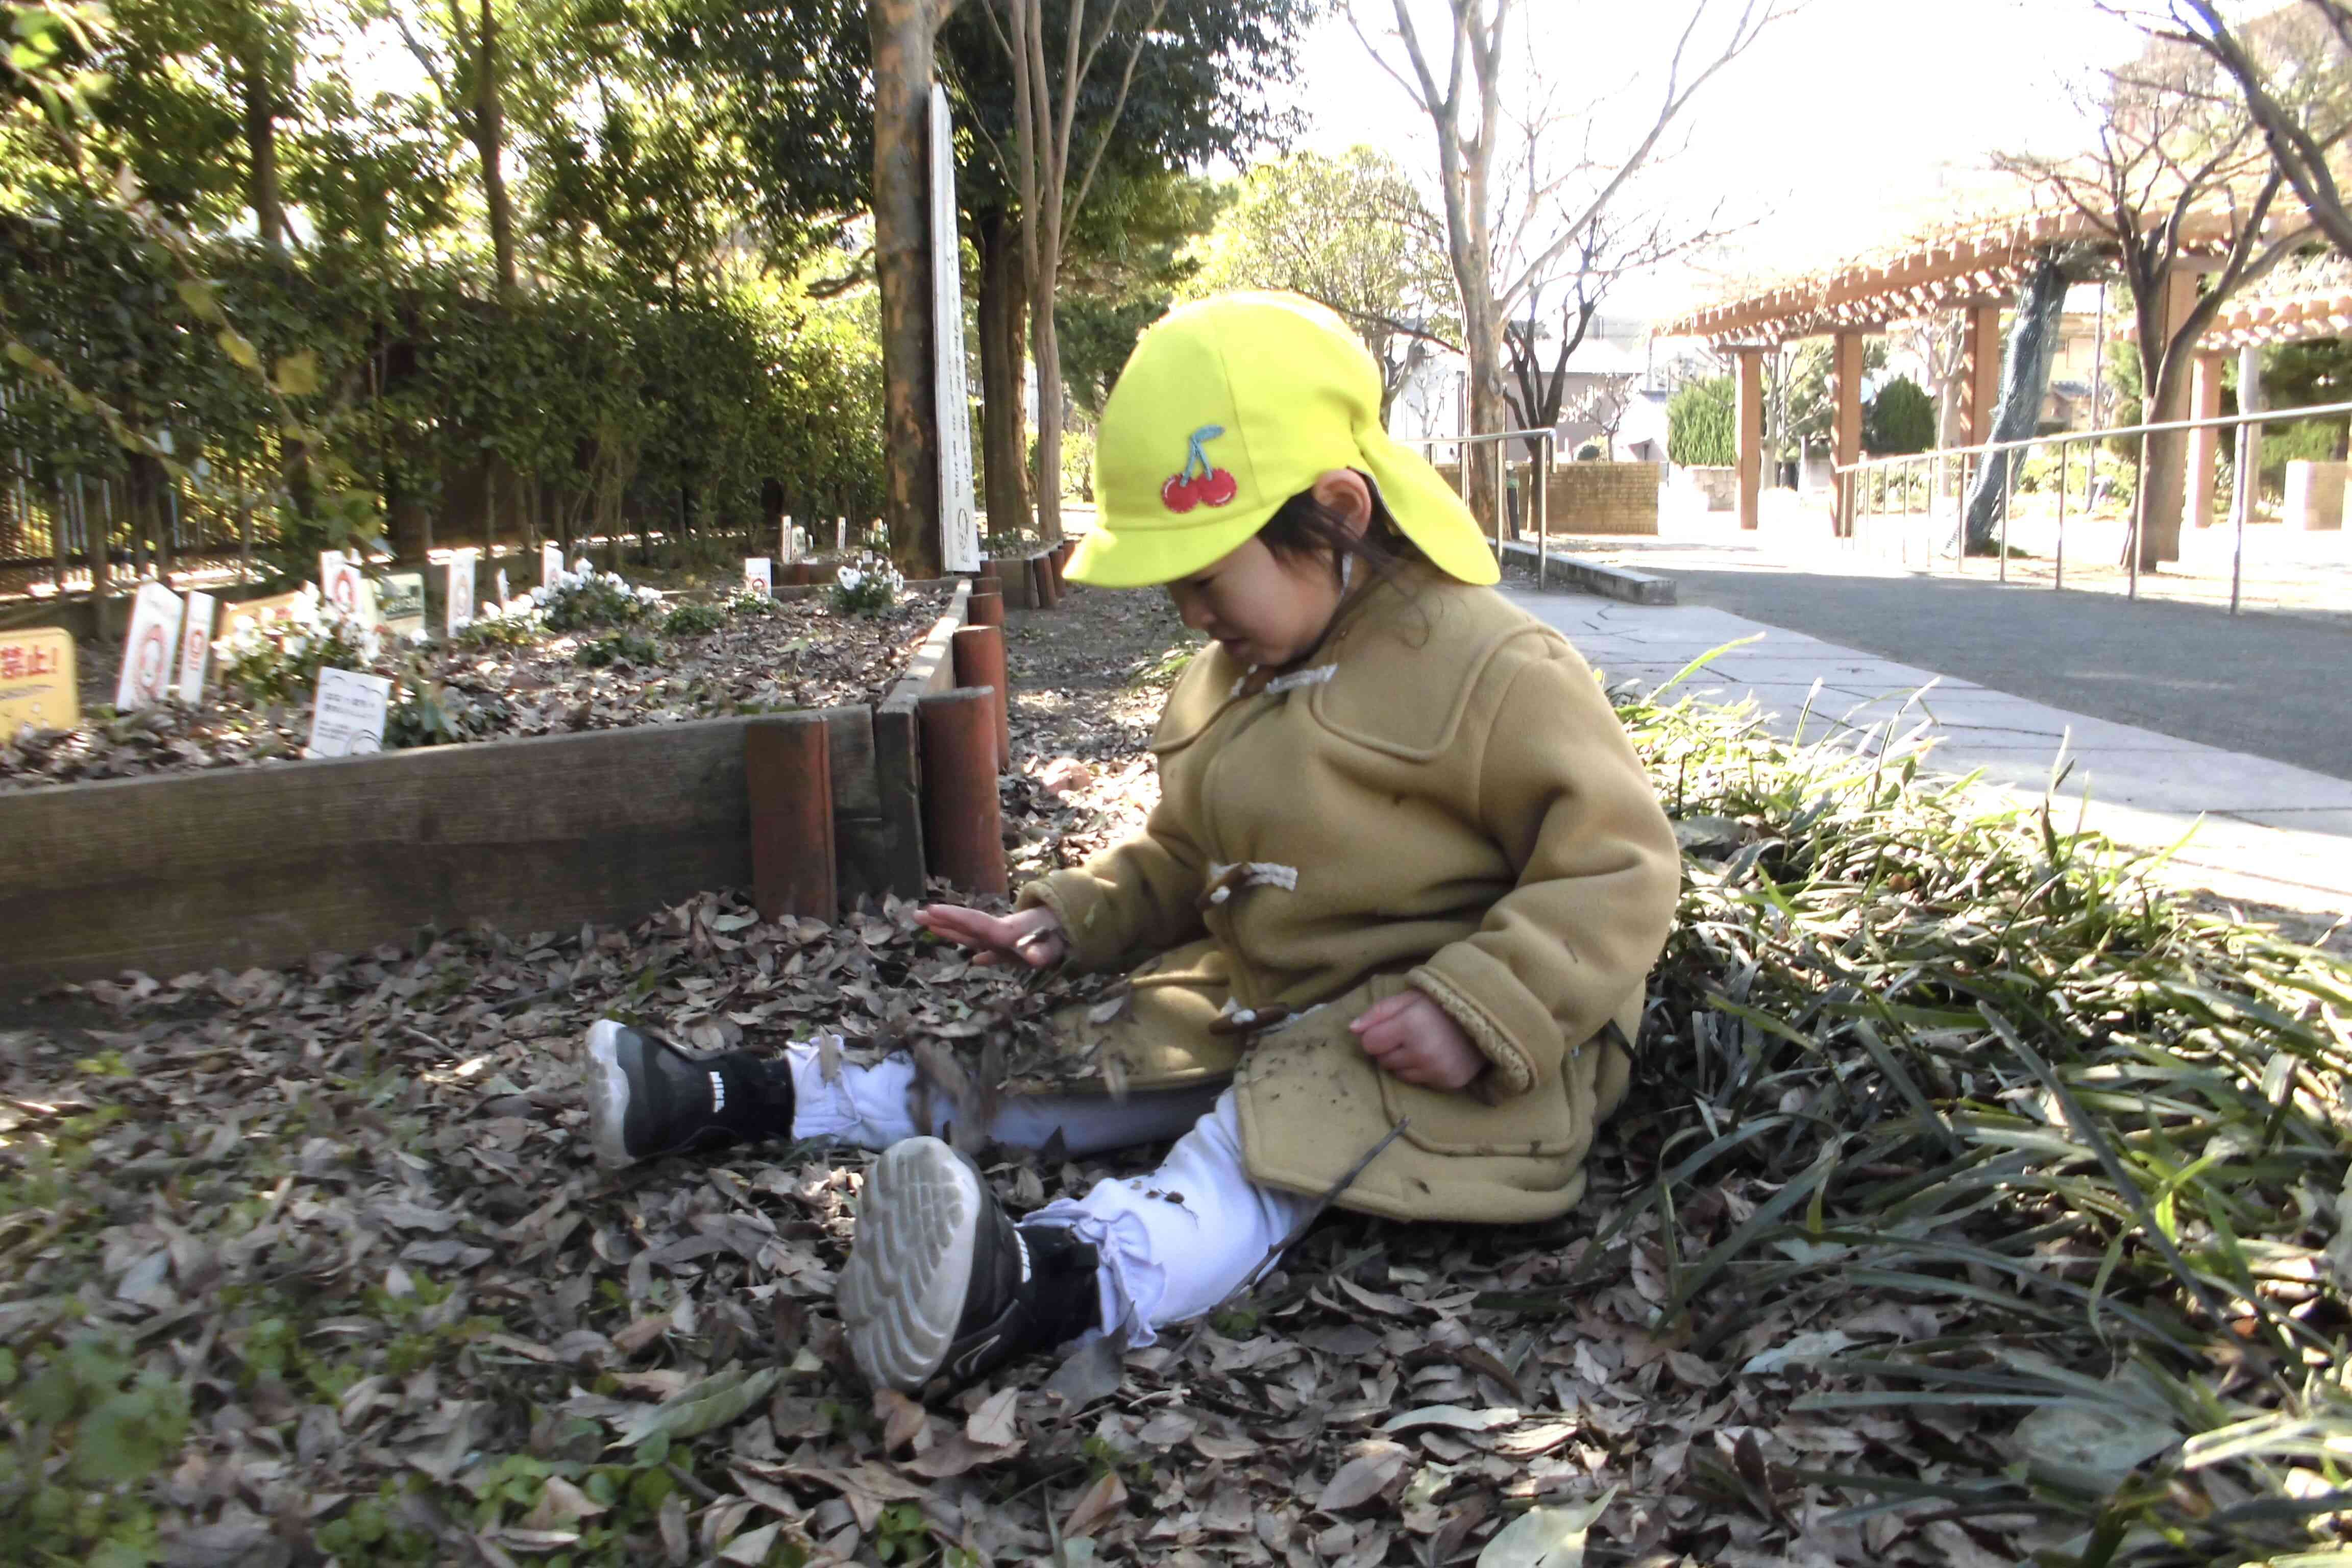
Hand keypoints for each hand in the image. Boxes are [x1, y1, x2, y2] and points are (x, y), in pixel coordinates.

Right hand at [913, 902, 1066, 967]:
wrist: (1077, 929)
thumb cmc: (1064, 937)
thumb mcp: (1054, 946)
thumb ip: (1042, 952)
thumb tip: (1033, 959)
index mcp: (1004, 932)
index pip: (974, 923)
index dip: (953, 917)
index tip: (931, 910)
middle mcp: (999, 933)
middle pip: (966, 926)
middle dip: (942, 920)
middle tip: (916, 913)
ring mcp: (1005, 940)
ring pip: (973, 935)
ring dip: (953, 931)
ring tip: (930, 925)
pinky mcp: (1015, 948)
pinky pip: (990, 949)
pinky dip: (981, 952)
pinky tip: (975, 960)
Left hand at [1349, 990, 1485, 1089]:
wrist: (1486, 1017)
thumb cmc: (1441, 1004)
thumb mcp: (1409, 998)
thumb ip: (1378, 1012)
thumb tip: (1351, 1029)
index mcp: (1410, 1025)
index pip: (1369, 1043)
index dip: (1375, 1035)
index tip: (1389, 1028)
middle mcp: (1422, 1052)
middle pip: (1382, 1060)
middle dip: (1389, 1048)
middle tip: (1408, 1034)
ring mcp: (1436, 1070)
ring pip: (1398, 1074)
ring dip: (1403, 1061)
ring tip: (1421, 1044)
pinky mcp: (1447, 1083)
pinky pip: (1418, 1082)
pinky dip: (1421, 1071)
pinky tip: (1434, 1056)